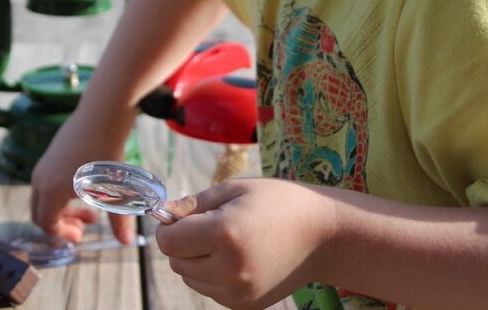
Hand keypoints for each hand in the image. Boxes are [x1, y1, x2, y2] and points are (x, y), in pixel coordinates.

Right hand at [29, 107, 137, 243]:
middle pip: (40, 214)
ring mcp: (43, 165)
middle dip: (62, 224)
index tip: (82, 235)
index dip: (63, 234)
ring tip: (91, 207)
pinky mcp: (49, 155)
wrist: (102, 113)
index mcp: (51, 191)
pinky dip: (60, 194)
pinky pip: (47, 183)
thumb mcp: (114, 189)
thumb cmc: (107, 152)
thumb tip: (126, 242)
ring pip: (44, 198)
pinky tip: (86, 189)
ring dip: (62, 208)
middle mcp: (40, 179)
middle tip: (87, 224)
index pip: (46, 224)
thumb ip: (118, 219)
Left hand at [155, 178, 333, 309]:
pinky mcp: (245, 304)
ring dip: (196, 260)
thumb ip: (194, 203)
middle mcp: (228, 269)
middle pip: (176, 261)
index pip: (168, 241)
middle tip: (209, 224)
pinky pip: (210, 291)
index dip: (169, 226)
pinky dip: (213, 275)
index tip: (182, 216)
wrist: (324, 236)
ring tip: (226, 241)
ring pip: (190, 278)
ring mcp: (238, 292)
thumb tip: (163, 213)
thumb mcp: (235, 189)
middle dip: (183, 243)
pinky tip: (237, 257)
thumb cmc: (279, 202)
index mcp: (224, 234)